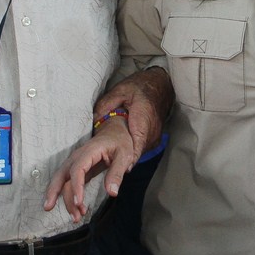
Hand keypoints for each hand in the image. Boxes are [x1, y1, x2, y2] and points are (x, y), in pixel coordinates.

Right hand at [43, 119, 134, 220]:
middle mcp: (77, 157)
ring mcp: (75, 164)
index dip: (76, 186)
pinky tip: (77, 211)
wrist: (115, 132)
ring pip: (62, 181)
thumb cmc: (120, 142)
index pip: (78, 169)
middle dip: (54, 192)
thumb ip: (117, 173)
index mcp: (89, 151)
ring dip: (64, 199)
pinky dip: (69, 197)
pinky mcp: (77, 171)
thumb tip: (112, 193)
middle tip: (49, 208)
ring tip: (75, 218)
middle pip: (61, 174)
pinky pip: (68, 184)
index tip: (78, 202)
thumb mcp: (125, 156)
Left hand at [92, 67, 171, 194]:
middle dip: (120, 162)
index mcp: (143, 120)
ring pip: (136, 153)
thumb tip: (94, 120)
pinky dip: (129, 152)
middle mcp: (151, 132)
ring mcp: (154, 138)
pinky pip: (139, 149)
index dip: (127, 158)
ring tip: (108, 164)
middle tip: (104, 170)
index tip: (119, 169)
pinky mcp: (153, 140)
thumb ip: (106, 106)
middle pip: (135, 153)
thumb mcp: (120, 91)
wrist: (160, 84)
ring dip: (123, 158)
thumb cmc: (139, 86)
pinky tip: (118, 154)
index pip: (136, 144)